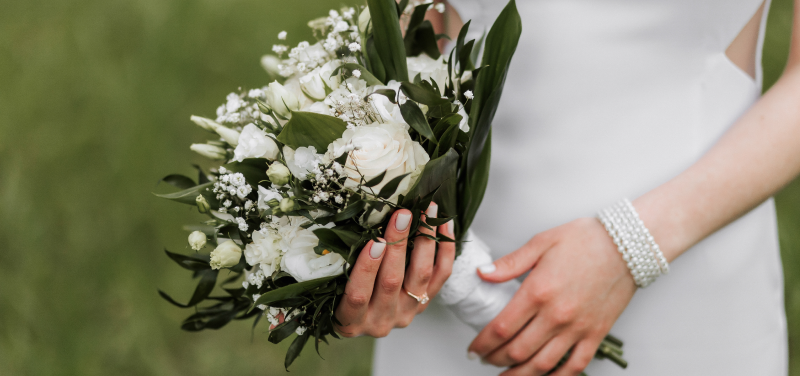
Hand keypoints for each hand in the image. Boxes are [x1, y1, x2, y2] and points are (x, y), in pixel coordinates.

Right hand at [334, 203, 455, 336]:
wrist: (363, 318)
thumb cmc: (338, 295)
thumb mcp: (333, 286)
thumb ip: (343, 264)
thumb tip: (359, 222)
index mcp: (350, 321)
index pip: (358, 295)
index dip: (366, 269)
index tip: (374, 241)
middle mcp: (379, 321)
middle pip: (391, 281)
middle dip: (398, 244)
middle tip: (402, 214)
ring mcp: (405, 314)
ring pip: (420, 276)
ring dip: (424, 241)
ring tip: (426, 212)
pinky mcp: (423, 304)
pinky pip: (441, 276)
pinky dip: (445, 250)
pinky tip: (444, 226)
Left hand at [468, 218, 636, 375]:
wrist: (628, 244)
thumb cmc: (586, 239)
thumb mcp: (541, 242)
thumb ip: (510, 263)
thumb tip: (483, 274)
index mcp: (537, 292)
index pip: (501, 328)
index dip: (482, 344)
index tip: (473, 348)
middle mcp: (556, 315)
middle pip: (517, 351)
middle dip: (494, 359)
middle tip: (484, 359)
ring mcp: (577, 328)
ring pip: (542, 365)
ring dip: (518, 375)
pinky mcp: (596, 334)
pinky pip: (575, 366)